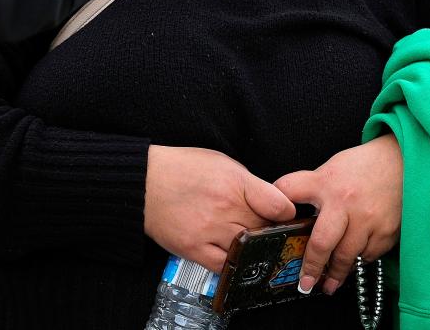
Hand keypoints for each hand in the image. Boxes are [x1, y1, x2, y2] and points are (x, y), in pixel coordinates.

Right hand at [144, 145, 295, 272]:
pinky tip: (235, 256)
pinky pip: (226, 266)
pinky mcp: (195, 249)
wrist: (142, 182)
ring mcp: (210, 231)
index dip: (287, 213)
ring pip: (249, 249)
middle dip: (270, 231)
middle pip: (266, 230)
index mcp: (234, 182)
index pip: (280, 206)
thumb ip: (248, 183)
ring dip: (253, 248)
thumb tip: (271, 201)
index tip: (284, 215)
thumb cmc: (180, 168)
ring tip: (250, 242)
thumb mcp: (220, 162)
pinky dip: (234, 263)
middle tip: (267, 230)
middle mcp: (225, 207)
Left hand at [273, 134, 402, 295]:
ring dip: (336, 273)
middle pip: (321, 242)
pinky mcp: (385, 233)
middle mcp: (344, 203)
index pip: (289, 191)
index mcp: (325, 183)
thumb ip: (312, 188)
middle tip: (305, 283)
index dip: (276, 204)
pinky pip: (368, 255)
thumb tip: (289, 207)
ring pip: (346, 256)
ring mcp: (367, 220)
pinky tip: (352, 264)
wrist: (403, 164)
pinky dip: (358, 261)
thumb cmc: (362, 166)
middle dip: (311, 266)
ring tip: (328, 284)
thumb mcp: (330, 169)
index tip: (268, 224)